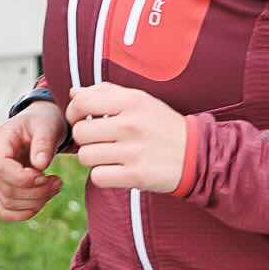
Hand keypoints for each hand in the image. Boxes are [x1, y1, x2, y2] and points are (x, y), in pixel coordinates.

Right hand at [0, 101, 67, 220]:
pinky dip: (27, 211)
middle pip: (6, 190)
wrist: (40, 126)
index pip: (0, 169)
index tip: (46, 175)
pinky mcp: (2, 189)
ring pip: (8, 204)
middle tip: (58, 182)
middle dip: (37, 192)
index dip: (24, 179)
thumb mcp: (47, 125)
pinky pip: (7, 211)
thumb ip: (44, 143)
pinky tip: (44, 197)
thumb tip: (40, 165)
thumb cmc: (43, 122)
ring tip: (55, 185)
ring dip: (36, 202)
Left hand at [66, 82, 189, 193]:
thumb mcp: (140, 100)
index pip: (82, 102)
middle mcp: (131, 125)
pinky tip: (115, 170)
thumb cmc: (161, 125)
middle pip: (80, 133)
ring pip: (86, 156)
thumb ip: (106, 92)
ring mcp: (134, 151)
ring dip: (93, 159)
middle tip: (98, 141)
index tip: (81, 119)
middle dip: (84, 139)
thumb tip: (74, 93)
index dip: (73, 112)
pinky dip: (102, 175)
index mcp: (131, 101)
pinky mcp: (136, 176)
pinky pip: (98, 177)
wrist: (195, 154)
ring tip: (108, 156)